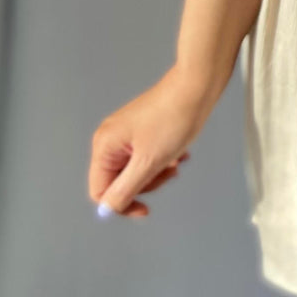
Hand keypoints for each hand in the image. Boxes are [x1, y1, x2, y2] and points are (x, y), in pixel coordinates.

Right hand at [88, 66, 207, 218]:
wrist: (197, 87)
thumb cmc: (173, 119)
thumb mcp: (148, 162)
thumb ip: (125, 189)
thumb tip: (107, 209)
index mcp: (105, 146)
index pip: (100, 191)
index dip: (121, 205)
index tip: (146, 208)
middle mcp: (110, 138)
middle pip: (119, 181)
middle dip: (145, 183)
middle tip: (167, 174)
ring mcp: (125, 132)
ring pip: (135, 169)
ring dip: (157, 172)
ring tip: (176, 161)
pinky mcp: (141, 129)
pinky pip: (146, 155)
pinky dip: (162, 159)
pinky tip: (179, 153)